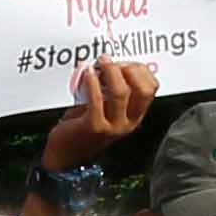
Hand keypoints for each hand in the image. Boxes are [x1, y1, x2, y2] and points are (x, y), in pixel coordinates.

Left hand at [38, 58, 158, 172]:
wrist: (64, 153)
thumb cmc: (82, 125)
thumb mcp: (104, 107)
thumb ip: (111, 89)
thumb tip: (110, 62)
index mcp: (134, 116)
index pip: (151, 88)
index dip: (141, 70)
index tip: (125, 61)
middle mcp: (128, 123)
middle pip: (142, 89)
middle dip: (129, 69)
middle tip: (112, 61)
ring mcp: (113, 127)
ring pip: (121, 92)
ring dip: (110, 72)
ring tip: (100, 63)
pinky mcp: (95, 127)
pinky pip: (97, 99)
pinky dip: (93, 82)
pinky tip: (88, 73)